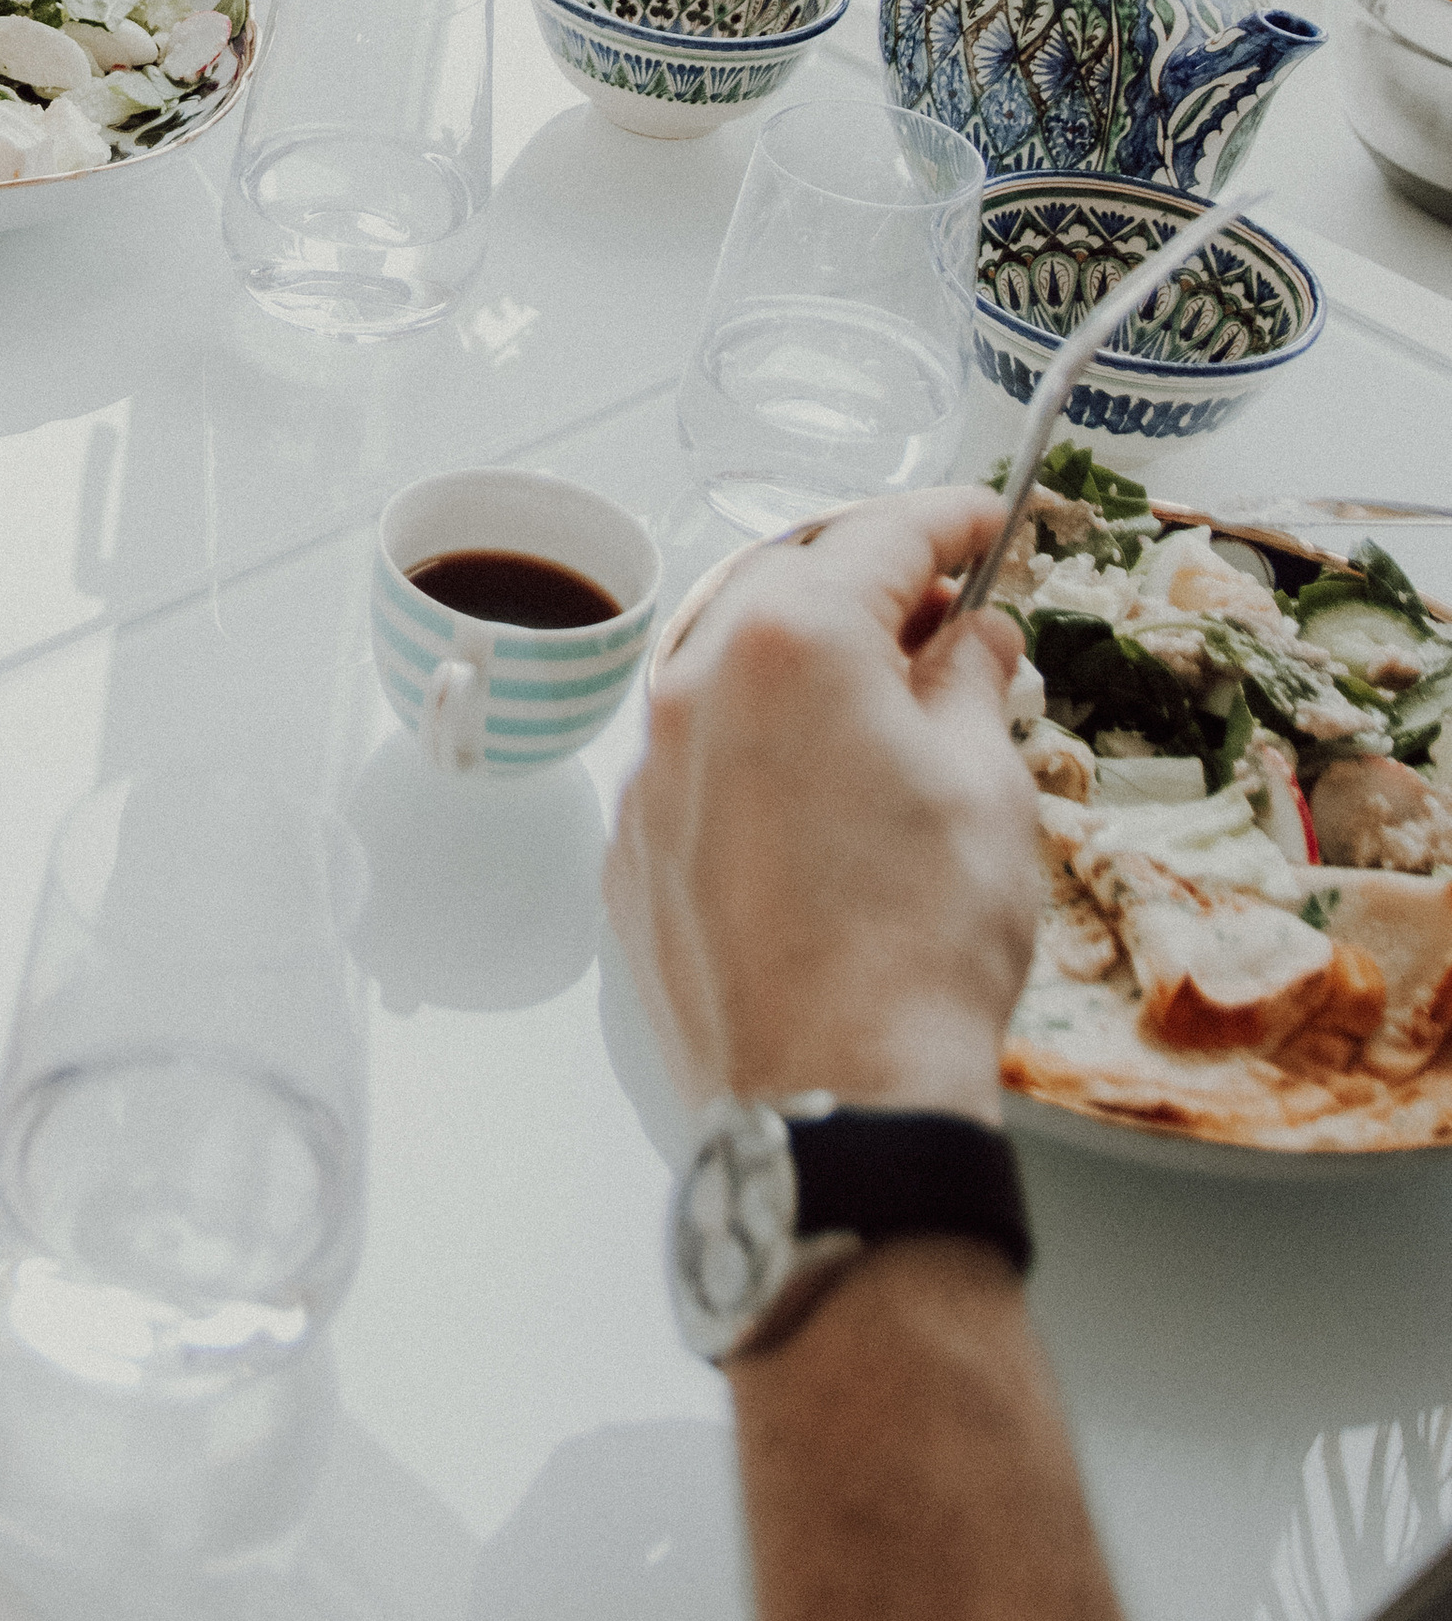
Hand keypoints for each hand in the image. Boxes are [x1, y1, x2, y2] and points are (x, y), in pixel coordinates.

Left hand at [604, 493, 1040, 1127]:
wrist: (837, 1101)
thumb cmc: (924, 944)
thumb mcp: (986, 787)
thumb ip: (968, 682)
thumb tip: (968, 636)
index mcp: (790, 644)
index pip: (878, 538)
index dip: (946, 519)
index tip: (985, 520)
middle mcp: (694, 684)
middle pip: (786, 583)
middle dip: (866, 582)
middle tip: (944, 613)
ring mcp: (650, 769)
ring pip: (725, 664)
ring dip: (802, 661)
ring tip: (885, 702)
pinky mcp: (633, 847)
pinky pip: (694, 753)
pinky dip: (754, 741)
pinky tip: (818, 789)